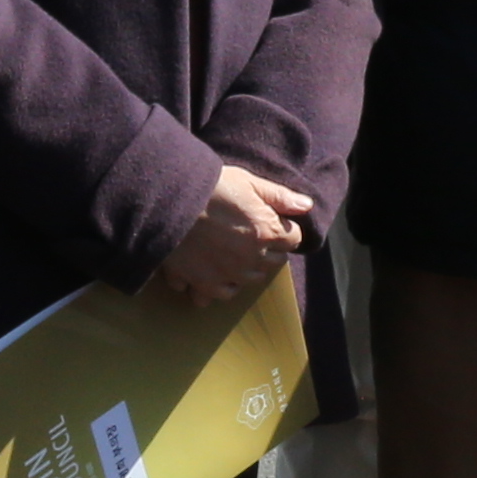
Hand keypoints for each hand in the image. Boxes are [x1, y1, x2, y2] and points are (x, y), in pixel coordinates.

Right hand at [147, 164, 311, 307]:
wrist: (169, 199)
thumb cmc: (210, 186)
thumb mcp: (248, 182)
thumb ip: (280, 197)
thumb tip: (307, 206)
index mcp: (267, 233)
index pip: (293, 239)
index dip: (284, 228)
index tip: (272, 220)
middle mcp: (251, 260)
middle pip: (272, 263)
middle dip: (266, 250)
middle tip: (249, 234)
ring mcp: (226, 275)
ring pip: (247, 282)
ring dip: (244, 270)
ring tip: (230, 254)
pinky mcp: (201, 283)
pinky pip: (216, 295)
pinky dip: (214, 287)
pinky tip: (208, 272)